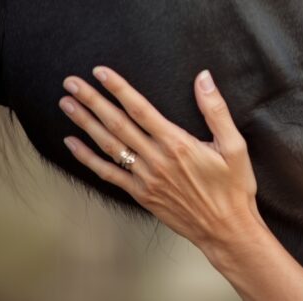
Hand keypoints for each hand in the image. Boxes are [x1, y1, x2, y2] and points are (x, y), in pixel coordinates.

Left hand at [58, 67, 265, 257]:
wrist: (226, 229)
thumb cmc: (233, 188)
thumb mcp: (235, 146)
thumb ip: (216, 110)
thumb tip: (203, 78)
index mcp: (178, 144)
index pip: (141, 109)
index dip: (119, 89)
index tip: (100, 72)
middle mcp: (157, 160)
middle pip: (117, 124)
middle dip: (92, 100)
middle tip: (72, 83)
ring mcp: (146, 179)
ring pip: (109, 146)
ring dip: (85, 124)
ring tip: (67, 105)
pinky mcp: (141, 194)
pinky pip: (109, 174)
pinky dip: (88, 158)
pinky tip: (73, 144)